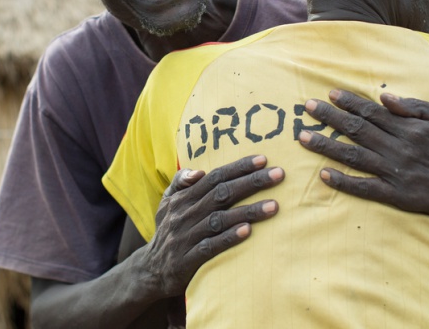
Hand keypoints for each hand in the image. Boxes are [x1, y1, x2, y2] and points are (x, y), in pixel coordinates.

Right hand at [143, 155, 283, 296]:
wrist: (150, 270)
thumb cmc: (169, 230)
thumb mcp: (168, 203)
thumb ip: (180, 182)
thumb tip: (199, 170)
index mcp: (182, 198)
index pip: (214, 177)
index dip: (238, 167)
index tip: (263, 159)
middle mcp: (184, 214)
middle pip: (221, 194)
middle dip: (251, 182)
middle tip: (279, 175)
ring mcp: (185, 237)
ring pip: (219, 220)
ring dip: (248, 211)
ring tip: (275, 206)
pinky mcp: (187, 260)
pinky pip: (210, 247)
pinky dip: (229, 238)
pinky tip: (248, 231)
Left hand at [298, 90, 428, 226]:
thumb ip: (417, 107)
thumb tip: (386, 96)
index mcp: (413, 127)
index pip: (373, 111)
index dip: (349, 102)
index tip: (328, 93)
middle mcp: (402, 147)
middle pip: (357, 129)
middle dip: (329, 117)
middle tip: (305, 108)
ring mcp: (400, 173)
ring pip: (355, 156)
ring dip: (326, 146)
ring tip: (303, 138)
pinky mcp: (402, 197)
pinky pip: (366, 189)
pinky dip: (344, 182)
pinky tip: (324, 176)